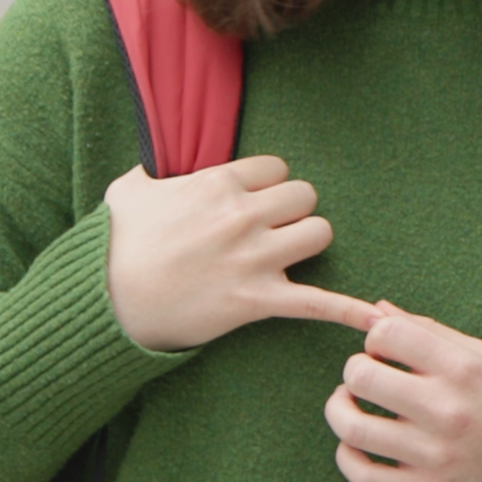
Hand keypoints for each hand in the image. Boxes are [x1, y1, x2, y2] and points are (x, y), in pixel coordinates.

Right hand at [103, 155, 374, 351]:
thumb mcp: (130, 189)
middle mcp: (242, 216)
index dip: (267, 186)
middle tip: (270, 229)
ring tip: (286, 254)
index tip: (251, 202)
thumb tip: (164, 162)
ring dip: (306, 242)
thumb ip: (158, 168)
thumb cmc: (114, 245)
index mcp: (217, 183)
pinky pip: (317, 302)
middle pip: (305, 196)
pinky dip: (348, 311)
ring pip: (319, 233)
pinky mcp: (257, 301)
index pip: (277, 168)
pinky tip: (375, 320)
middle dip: (292, 211)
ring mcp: (253, 259)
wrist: (105, 302)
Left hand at [321, 302, 481, 481]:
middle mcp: (448, 410)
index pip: (386, 334)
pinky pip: (363, 476)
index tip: (386, 351)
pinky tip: (354, 444)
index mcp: (462, 368)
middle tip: (367, 377)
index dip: (377, 338)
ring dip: (339, 411)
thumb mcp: (481, 356)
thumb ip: (427, 332)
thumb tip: (375, 310)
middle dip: (355, 371)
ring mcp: (436, 454)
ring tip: (348, 405)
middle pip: (360, 377)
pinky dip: (347, 457)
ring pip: (352, 427)